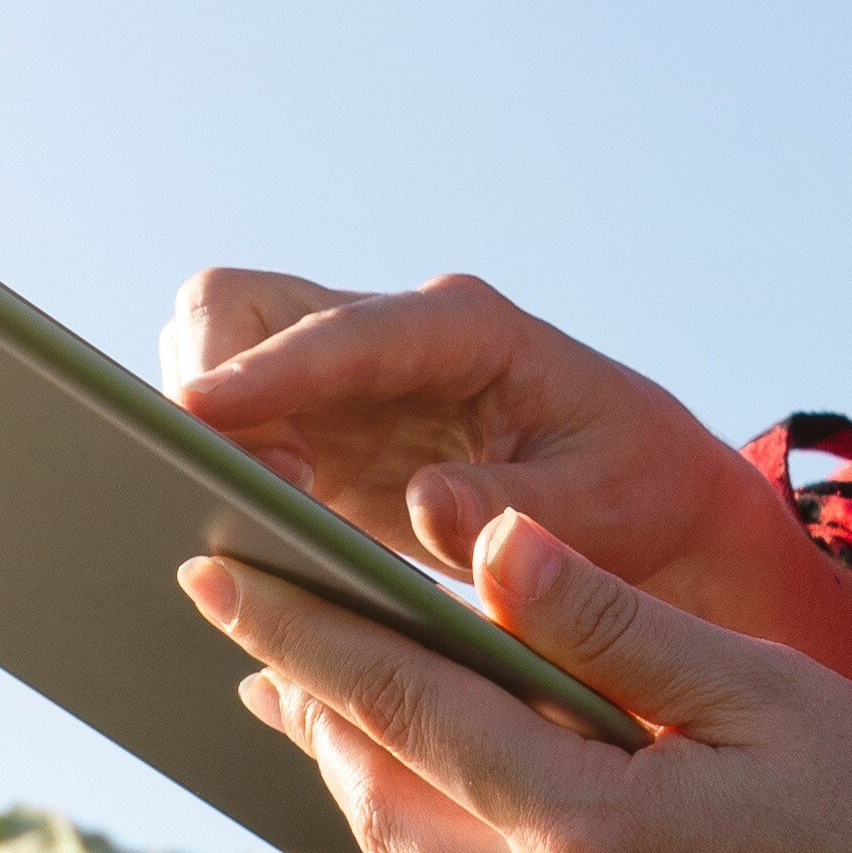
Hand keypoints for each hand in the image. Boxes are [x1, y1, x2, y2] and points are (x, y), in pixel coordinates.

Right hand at [160, 266, 851, 678]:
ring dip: (211, 432)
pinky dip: (223, 475)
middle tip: (234, 486)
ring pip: (223, 358)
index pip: (344, 331)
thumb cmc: (642, 494)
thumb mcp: (609, 507)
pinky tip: (250, 544)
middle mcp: (393, 338)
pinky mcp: (328, 438)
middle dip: (209, 379)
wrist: (655, 508)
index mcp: (467, 329)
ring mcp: (350, 384)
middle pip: (242, 308)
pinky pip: (241, 434)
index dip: (266, 372)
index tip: (196, 412)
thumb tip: (426, 509)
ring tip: (254, 522)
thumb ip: (525, 514)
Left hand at [182, 507, 851, 852]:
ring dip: (349, 774)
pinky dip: (419, 839)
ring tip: (303, 705)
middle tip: (240, 625)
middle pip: (375, 795)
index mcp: (588, 823)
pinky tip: (422, 803)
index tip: (215, 573)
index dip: (301, 630)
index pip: (401, 704)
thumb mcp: (768, 698)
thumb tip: (487, 543)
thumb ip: (615, 627)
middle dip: (303, 702)